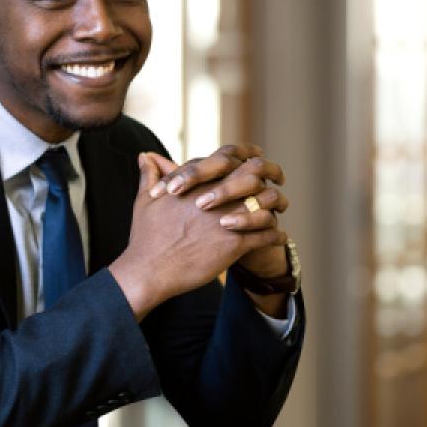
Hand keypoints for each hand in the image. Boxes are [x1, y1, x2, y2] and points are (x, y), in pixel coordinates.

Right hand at [109, 153, 287, 321]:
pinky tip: (280, 237)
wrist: (149, 271)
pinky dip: (277, 236)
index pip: (229, 158)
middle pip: (254, 175)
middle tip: (279, 179)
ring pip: (265, 204)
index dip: (247, 155)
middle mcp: (216, 197)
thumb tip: (145, 156)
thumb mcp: (145, 201)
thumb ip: (151, 176)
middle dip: (270, 174)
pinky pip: (266, 236)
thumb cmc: (146, 238)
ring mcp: (227, 220)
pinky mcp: (234, 245)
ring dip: (276, 206)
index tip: (257, 157)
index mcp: (198, 184)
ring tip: (281, 211)